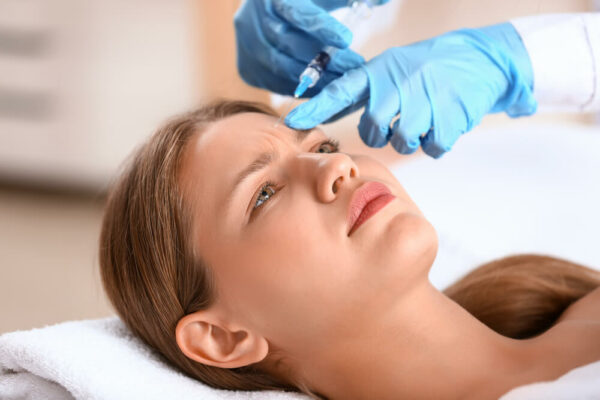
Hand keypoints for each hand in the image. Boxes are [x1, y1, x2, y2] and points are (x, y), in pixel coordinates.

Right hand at [234, 0, 386, 95]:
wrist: (265, 13)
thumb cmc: (302, 2)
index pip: (297, 12)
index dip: (321, 27)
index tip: (348, 40)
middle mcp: (253, 20)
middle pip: (289, 44)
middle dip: (325, 60)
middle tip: (355, 68)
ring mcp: (246, 46)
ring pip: (280, 67)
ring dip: (315, 79)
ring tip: (344, 82)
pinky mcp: (246, 69)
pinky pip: (274, 84)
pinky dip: (299, 89)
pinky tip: (323, 90)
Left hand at [286, 23, 537, 157]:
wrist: (480, 59)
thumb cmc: (426, 67)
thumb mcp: (390, 69)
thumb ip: (359, 92)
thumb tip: (322, 107)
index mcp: (380, 73)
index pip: (340, 91)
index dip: (315, 107)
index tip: (290, 120)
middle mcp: (398, 85)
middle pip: (372, 130)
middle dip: (380, 134)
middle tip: (395, 122)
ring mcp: (424, 102)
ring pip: (402, 142)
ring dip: (410, 139)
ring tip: (422, 119)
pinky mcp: (449, 119)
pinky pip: (431, 148)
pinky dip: (435, 143)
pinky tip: (441, 124)